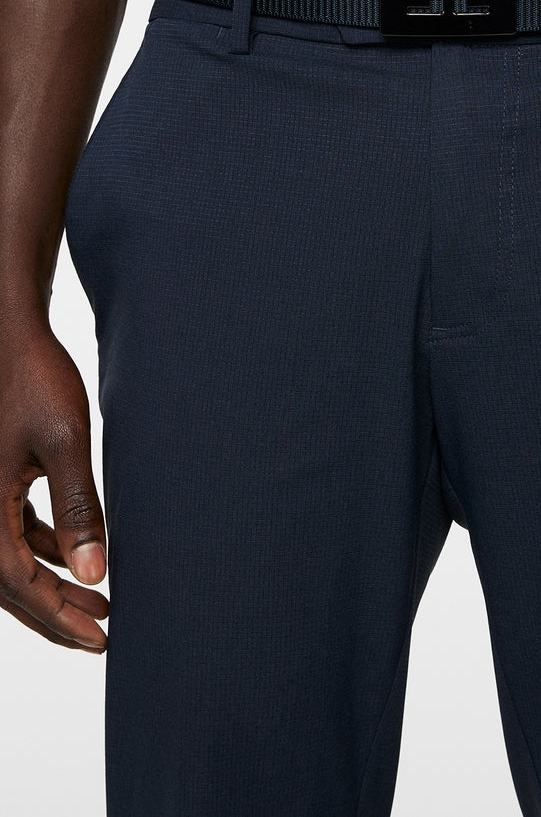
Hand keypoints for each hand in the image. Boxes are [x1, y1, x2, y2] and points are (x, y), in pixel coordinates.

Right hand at [0, 316, 107, 650]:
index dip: (59, 617)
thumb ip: (79, 508)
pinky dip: (40, 549)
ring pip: (9, 559)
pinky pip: (10, 532)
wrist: (8, 333)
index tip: (100, 639)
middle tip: (100, 635)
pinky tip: (75, 555)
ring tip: (98, 601)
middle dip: (54, 612)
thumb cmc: (33, 378)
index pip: (18, 584)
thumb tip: (94, 573)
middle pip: (8, 583)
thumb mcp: (65, 442)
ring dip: (49, 583)